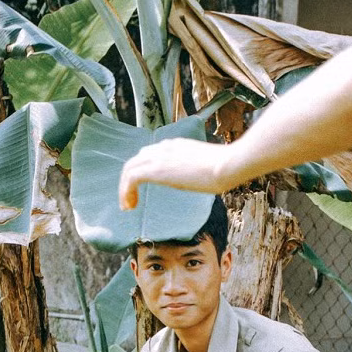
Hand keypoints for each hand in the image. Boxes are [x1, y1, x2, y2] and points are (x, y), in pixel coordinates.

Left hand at [118, 139, 232, 209]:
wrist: (226, 165)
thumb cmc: (224, 169)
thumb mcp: (205, 167)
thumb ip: (194, 169)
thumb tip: (198, 178)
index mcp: (175, 146)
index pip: (149, 155)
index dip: (142, 171)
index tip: (143, 190)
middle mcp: (164, 148)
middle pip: (136, 160)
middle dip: (129, 181)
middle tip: (131, 201)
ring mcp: (159, 156)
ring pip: (130, 168)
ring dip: (125, 188)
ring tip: (128, 206)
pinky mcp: (156, 169)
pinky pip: (131, 178)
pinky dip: (126, 192)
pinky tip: (130, 205)